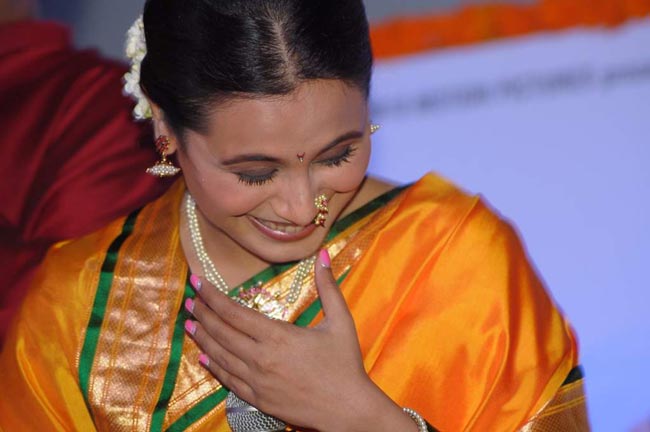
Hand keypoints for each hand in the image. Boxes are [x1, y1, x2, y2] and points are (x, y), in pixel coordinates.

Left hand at [185, 249, 417, 430]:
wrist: (348, 410)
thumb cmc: (345, 364)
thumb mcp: (341, 321)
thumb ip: (328, 286)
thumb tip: (322, 254)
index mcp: (277, 336)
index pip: (234, 312)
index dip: (212, 296)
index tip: (197, 283)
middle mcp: (261, 358)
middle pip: (222, 332)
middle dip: (202, 313)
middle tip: (188, 299)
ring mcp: (257, 381)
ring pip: (220, 355)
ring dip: (202, 338)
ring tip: (189, 323)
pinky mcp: (258, 399)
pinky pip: (229, 380)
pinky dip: (214, 367)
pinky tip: (204, 357)